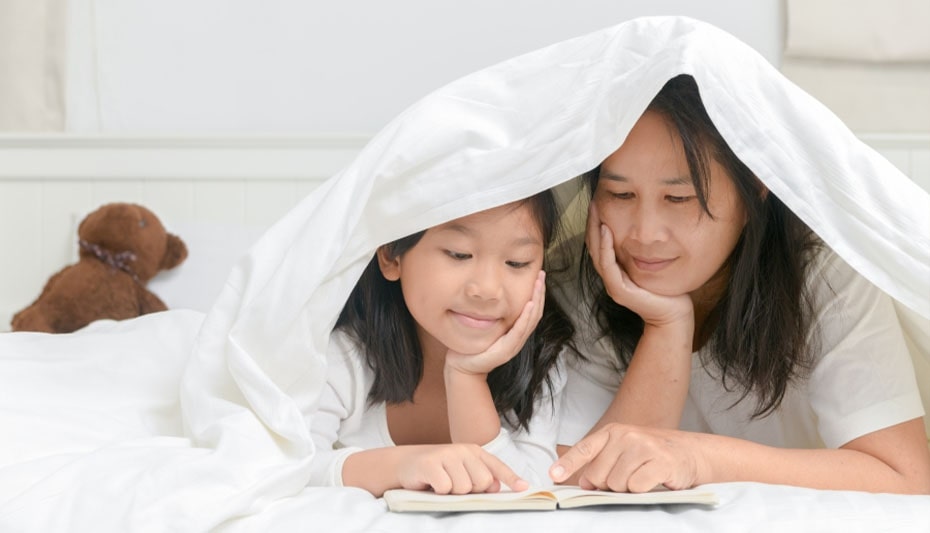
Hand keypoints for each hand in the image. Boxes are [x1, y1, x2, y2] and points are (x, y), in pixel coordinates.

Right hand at [396, 444, 529, 494]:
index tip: (523, 488)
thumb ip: (479, 477)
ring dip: (451, 492)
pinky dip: (438, 492)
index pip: (496, 466)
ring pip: (463, 488)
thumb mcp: (460, 472)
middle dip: (470, 490)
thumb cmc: (437, 471)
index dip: (511, 478)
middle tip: (454, 485)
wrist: (404, 464)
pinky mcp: (430, 464)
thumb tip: (495, 486)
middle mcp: (462, 450)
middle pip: (482, 482)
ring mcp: (446, 455)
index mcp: (473, 451)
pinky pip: (445, 488)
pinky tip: (431, 484)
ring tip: (441, 484)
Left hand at [444, 270, 545, 375]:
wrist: (463, 369)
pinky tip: (529, 304)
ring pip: (531, 320)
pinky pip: (519, 331)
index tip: (539, 276)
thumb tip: (492, 293)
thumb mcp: (486, 327)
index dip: (537, 294)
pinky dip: (526, 317)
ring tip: (539, 284)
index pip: (532, 310)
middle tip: (542, 274)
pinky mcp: (506, 350)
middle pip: (536, 312)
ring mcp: (513, 345)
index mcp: (515, 332)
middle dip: (540, 292)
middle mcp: (518, 338)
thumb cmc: (472, 347)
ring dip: (536, 300)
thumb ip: (492, 314)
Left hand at [549, 423, 704, 492]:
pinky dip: (642, 490)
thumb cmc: (652, 455)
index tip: (553, 476)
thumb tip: (585, 482)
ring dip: (627, 489)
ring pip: (616, 483)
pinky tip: (652, 480)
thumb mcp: (624, 452)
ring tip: (641, 477)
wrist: (689, 453)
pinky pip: (636, 487)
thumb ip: (603, 463)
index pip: (584, 450)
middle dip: (609, 484)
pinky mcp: (660, 461)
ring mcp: (643, 446)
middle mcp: (626, 435)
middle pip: (599, 475)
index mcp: (613, 432)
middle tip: (627, 478)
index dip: (568, 465)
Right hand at [586, 203, 692, 326]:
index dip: (596, 226)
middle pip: (594, 248)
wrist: (673, 316)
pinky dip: (605, 247)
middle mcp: (611, 278)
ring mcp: (613, 285)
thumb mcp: (652, 266)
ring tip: (596, 212)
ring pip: (597, 254)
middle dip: (592, 224)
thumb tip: (645, 231)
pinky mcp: (619, 290)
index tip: (598, 206)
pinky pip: (608, 265)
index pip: (600, 246)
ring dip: (595, 231)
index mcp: (616, 273)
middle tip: (592, 203)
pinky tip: (607, 231)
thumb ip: (643, 253)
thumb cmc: (666, 291)